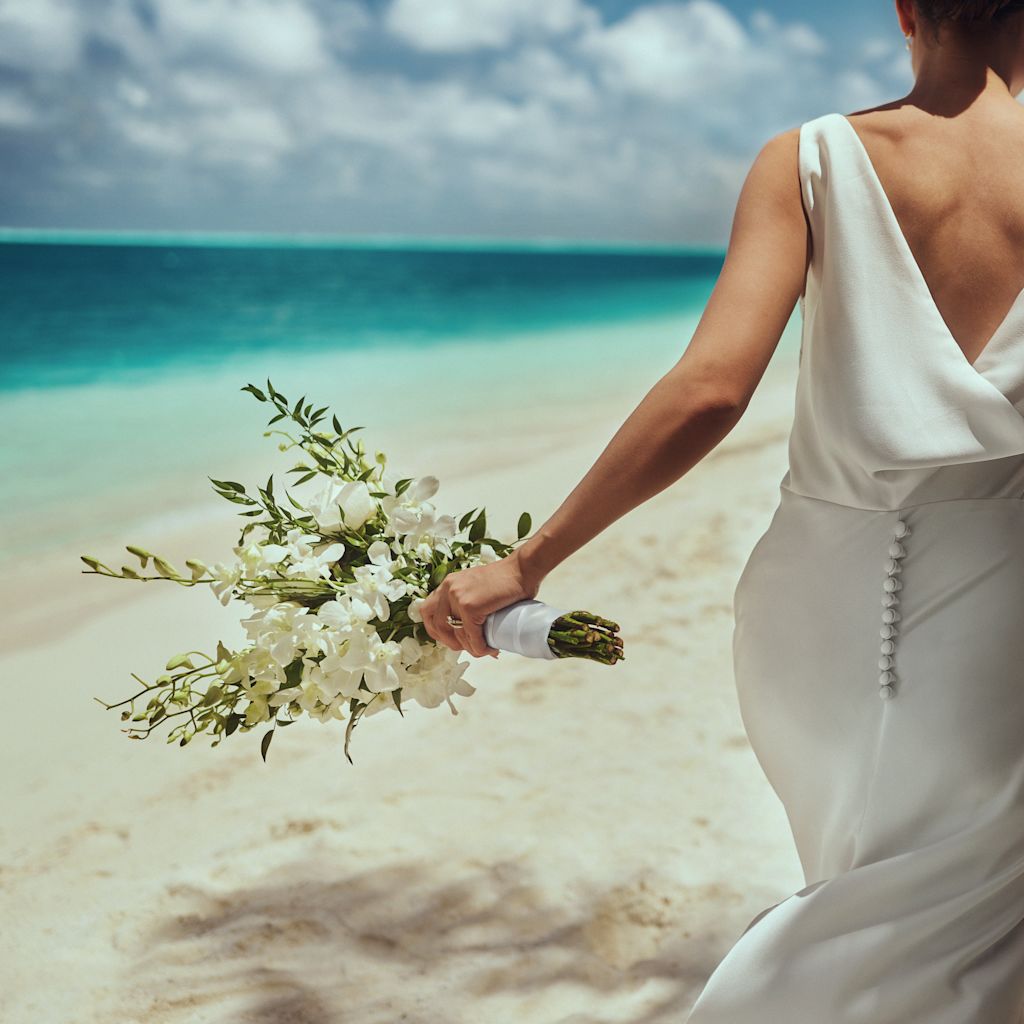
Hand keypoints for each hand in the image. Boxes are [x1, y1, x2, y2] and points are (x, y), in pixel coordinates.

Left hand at [419, 550, 541, 657]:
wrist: (522, 569)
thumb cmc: (507, 579)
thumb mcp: (477, 587)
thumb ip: (467, 601)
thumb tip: (467, 629)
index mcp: (448, 584)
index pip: (428, 611)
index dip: (436, 630)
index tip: (451, 638)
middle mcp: (448, 588)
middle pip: (435, 625)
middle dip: (449, 642)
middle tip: (467, 647)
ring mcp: (457, 597)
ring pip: (455, 634)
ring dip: (470, 648)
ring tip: (484, 649)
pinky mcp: (470, 606)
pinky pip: (471, 635)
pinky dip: (480, 646)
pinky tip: (490, 648)